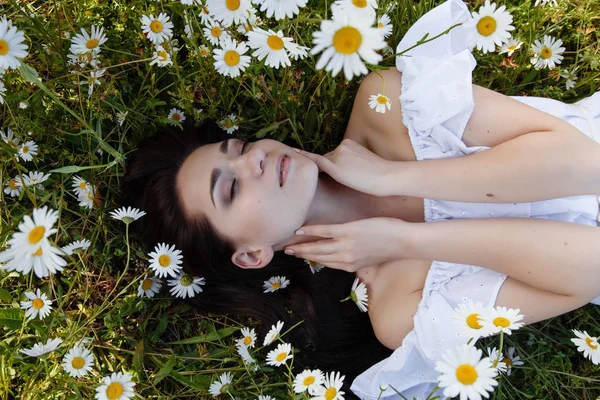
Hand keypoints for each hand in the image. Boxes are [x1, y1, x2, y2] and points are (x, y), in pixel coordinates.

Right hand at [283, 217, 411, 272]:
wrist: (402, 240)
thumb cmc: (389, 246)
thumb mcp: (370, 258)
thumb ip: (354, 258)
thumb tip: (345, 255)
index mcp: (350, 266)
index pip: (326, 263)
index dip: (312, 260)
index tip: (301, 257)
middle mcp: (344, 258)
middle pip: (318, 257)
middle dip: (302, 255)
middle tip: (288, 252)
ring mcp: (345, 245)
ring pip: (318, 247)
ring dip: (301, 246)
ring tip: (289, 245)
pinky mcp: (347, 232)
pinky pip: (324, 232)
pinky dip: (310, 231)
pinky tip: (300, 230)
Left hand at [294, 139, 395, 196]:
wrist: (387, 176)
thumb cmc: (380, 174)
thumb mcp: (365, 162)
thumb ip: (352, 161)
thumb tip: (344, 170)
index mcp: (349, 143)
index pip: (334, 155)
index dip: (333, 165)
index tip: (331, 169)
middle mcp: (341, 145)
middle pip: (328, 159)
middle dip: (331, 170)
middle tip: (346, 180)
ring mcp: (337, 154)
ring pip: (324, 165)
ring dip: (328, 174)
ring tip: (347, 181)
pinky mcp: (335, 166)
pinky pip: (316, 163)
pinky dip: (305, 160)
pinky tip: (294, 157)